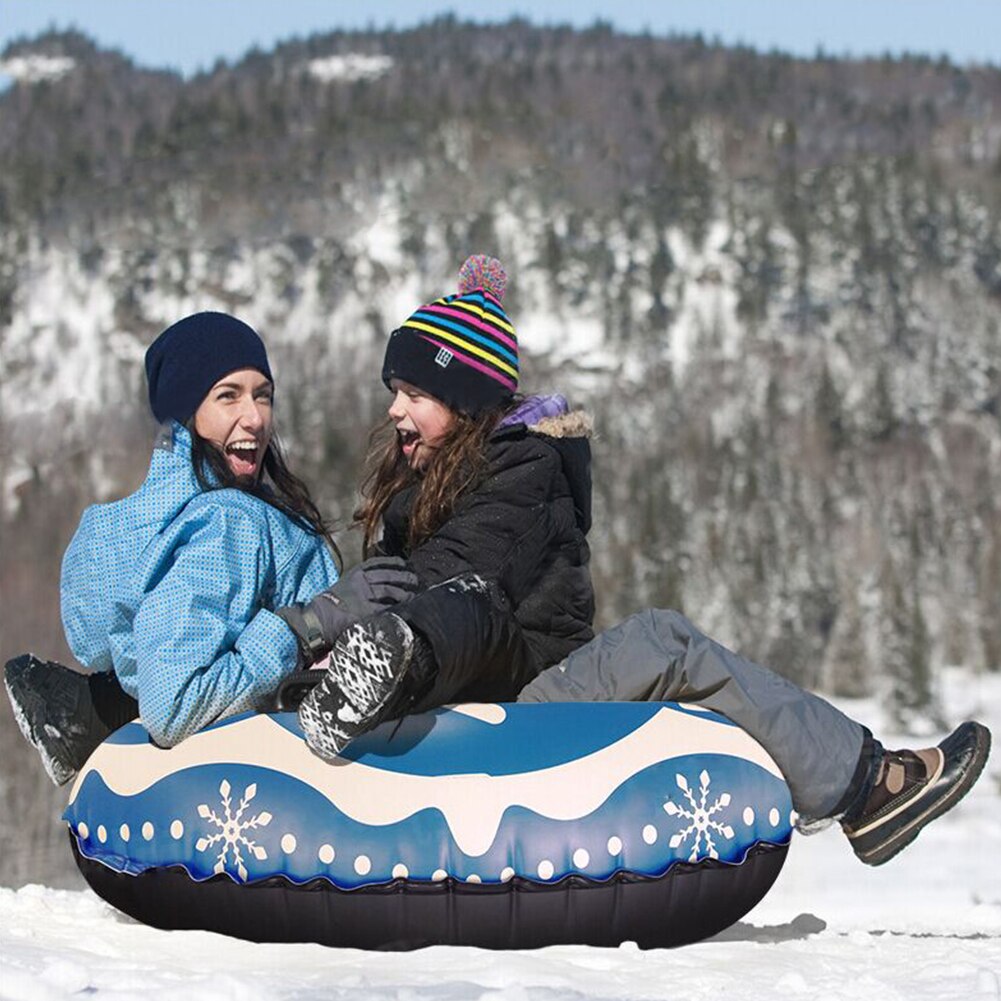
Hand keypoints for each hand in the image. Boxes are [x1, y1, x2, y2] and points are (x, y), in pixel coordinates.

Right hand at [276, 558, 418, 664]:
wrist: (317, 619)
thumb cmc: (330, 603)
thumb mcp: (344, 584)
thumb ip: (359, 582)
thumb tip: (377, 582)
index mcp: (355, 572)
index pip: (379, 562)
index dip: (394, 562)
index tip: (404, 563)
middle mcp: (361, 580)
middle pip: (389, 575)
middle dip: (405, 577)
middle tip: (415, 580)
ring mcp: (363, 595)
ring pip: (390, 590)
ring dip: (404, 593)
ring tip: (414, 596)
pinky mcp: (365, 610)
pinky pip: (386, 608)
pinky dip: (396, 608)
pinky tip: (404, 610)